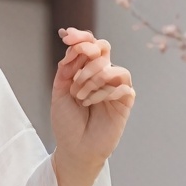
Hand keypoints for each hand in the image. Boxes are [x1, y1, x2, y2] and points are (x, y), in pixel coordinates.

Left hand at [50, 27, 134, 185]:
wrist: (74, 150)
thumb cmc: (67, 123)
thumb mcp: (59, 92)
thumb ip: (66, 69)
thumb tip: (74, 47)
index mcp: (87, 70)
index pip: (90, 45)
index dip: (81, 36)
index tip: (66, 35)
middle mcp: (103, 75)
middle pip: (104, 48)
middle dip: (88, 56)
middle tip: (74, 78)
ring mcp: (115, 87)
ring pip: (112, 67)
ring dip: (93, 78)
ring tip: (80, 96)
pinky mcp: (125, 101)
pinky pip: (121, 85)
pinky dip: (102, 92)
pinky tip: (90, 103)